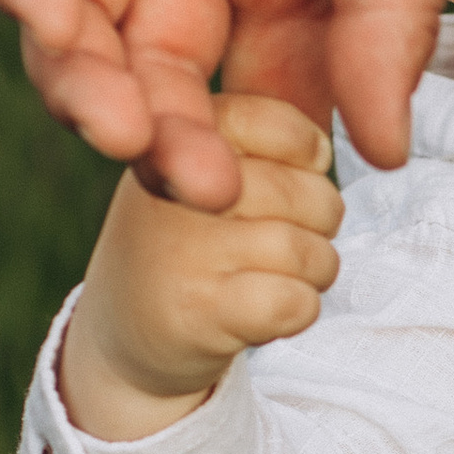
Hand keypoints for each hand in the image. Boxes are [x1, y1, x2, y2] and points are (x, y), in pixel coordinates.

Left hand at [0, 0, 453, 211]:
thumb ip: (385, 22)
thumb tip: (380, 155)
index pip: (240, 93)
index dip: (238, 153)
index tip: (258, 198)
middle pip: (145, 67)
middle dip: (153, 134)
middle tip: (187, 176)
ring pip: (66, 6)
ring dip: (79, 75)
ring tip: (119, 118)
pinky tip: (53, 17)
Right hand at [58, 94, 342, 439]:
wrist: (123, 329)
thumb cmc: (192, 238)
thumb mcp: (208, 170)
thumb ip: (264, 144)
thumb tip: (329, 148)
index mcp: (176, 137)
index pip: (277, 124)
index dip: (306, 156)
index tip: (292, 177)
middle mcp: (172, 187)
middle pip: (306, 194)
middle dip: (321, 221)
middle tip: (289, 237)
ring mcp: (180, 251)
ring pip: (307, 252)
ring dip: (314, 271)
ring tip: (280, 275)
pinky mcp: (197, 312)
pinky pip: (295, 303)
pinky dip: (299, 311)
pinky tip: (266, 310)